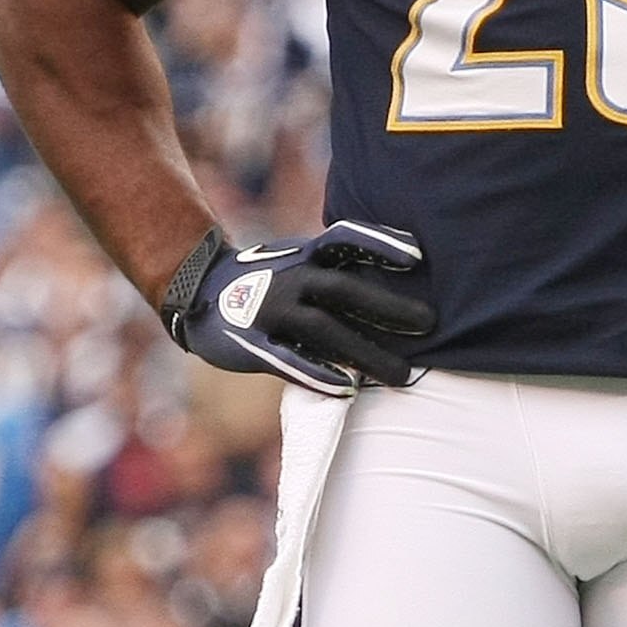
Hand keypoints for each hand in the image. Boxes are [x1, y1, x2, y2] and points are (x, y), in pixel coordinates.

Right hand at [162, 221, 435, 393]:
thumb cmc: (268, 280)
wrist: (197, 291)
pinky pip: (288, 361)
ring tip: (402, 374)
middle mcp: (290, 277)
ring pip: (324, 331)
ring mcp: (270, 311)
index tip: (417, 258)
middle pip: (344, 289)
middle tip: (429, 323)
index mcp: (305, 254)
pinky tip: (348, 388)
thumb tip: (399, 287)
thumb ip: (338, 271)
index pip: (346, 238)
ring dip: (366, 352)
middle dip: (388, 307)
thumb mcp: (299, 261)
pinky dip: (318, 375)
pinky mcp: (252, 345)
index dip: (380, 244)